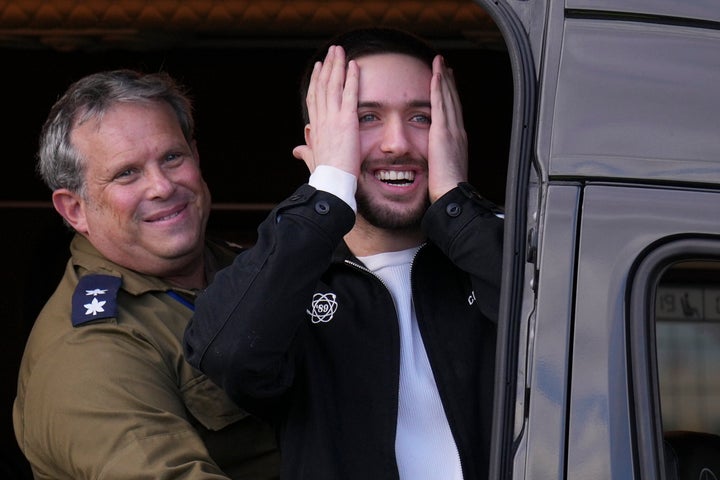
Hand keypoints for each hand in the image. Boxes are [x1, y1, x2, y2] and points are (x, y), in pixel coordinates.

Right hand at [292, 46, 360, 176]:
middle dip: (327, 66)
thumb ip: (305, 151)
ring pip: (333, 85)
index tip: (319, 67)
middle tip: (331, 51)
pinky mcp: (347, 120)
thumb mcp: (312, 159)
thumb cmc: (324, 174)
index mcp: (315, 127)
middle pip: (322, 86)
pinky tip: (354, 64)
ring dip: (337, 65)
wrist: (331, 181)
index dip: (316, 80)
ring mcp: (333, 118)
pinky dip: (352, 77)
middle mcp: (321, 119)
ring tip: (340, 51)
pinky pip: (349, 93)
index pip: (314, 97)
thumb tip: (297, 150)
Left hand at [427, 55, 467, 201]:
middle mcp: (458, 131)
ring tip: (439, 62)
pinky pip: (440, 105)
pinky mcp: (443, 133)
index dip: (452, 94)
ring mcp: (452, 130)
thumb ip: (442, 157)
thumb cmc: (447, 188)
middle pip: (454, 99)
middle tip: (445, 64)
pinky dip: (439, 88)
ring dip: (443, 78)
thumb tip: (438, 156)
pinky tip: (436, 75)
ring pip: (448, 97)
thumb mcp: (446, 168)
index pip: (454, 111)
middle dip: (449, 80)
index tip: (448, 81)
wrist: (452, 194)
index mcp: (458, 140)